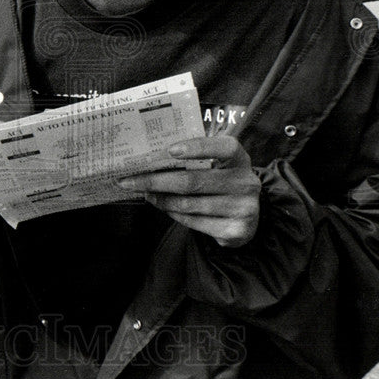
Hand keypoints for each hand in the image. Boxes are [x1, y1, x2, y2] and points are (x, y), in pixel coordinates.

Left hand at [117, 135, 259, 247]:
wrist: (248, 218)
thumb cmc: (222, 184)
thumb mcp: (218, 167)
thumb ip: (195, 161)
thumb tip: (152, 160)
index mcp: (240, 159)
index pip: (224, 147)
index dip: (198, 147)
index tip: (170, 150)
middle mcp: (245, 182)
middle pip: (193, 181)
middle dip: (156, 180)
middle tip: (130, 180)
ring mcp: (242, 208)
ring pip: (188, 203)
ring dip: (160, 199)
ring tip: (144, 193)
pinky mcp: (235, 230)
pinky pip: (193, 221)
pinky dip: (173, 213)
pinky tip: (162, 206)